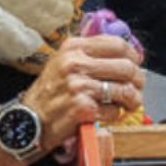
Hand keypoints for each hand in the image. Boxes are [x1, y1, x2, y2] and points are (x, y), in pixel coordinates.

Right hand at [20, 35, 143, 152]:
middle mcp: (75, 64)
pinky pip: (114, 111)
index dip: (133, 56)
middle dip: (137, 80)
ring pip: (124, 90)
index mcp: (74, 48)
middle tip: (136, 88)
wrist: (27, 120)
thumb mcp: (64, 62)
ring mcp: (78, 86)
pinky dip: (115, 115)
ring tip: (127, 104)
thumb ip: (91, 55)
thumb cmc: (50, 93)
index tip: (135, 65)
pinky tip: (106, 114)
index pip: (117, 44)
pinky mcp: (82, 108)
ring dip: (131, 100)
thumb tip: (127, 57)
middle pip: (126, 67)